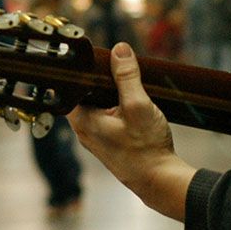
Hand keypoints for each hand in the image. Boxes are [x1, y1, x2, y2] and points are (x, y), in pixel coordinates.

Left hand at [68, 42, 196, 220]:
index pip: (71, 84)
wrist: (159, 180)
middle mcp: (83, 129)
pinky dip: (116, 105)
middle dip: (101, 78)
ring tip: (128, 82)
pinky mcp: (108, 141)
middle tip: (118, 66)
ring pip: (97, 104)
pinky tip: (132, 101)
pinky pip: (106, 115)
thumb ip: (127, 76)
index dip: (84, 68)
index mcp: (81, 119)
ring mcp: (95, 137)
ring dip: (111, 92)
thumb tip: (119, 49)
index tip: (99, 56)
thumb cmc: (146, 148)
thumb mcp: (138, 105)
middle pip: (85, 92)